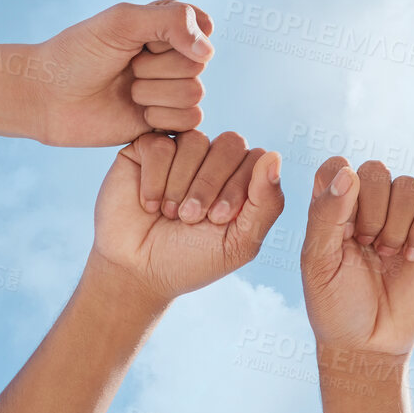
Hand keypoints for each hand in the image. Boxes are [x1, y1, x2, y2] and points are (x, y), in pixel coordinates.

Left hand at [31, 1, 215, 146]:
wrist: (47, 97)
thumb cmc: (77, 54)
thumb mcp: (122, 21)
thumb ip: (172, 20)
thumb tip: (208, 51)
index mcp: (166, 26)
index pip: (201, 28)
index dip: (171, 37)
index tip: (136, 38)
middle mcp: (173, 57)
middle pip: (198, 64)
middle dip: (157, 67)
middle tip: (126, 68)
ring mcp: (170, 90)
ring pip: (195, 92)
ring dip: (155, 93)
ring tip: (127, 92)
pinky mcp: (165, 121)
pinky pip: (192, 121)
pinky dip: (162, 116)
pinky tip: (137, 113)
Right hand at [92, 130, 284, 303]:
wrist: (138, 272)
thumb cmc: (191, 260)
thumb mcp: (240, 243)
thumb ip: (266, 203)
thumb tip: (275, 157)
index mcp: (242, 179)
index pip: (257, 158)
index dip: (239, 187)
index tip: (218, 220)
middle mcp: (214, 159)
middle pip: (231, 143)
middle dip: (211, 184)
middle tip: (191, 218)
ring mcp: (181, 151)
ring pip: (195, 140)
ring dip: (181, 184)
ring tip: (170, 214)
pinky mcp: (147, 149)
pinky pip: (160, 145)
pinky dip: (155, 179)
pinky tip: (150, 204)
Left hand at [301, 157, 413, 357]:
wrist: (371, 345)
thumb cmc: (336, 305)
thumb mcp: (318, 262)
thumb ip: (326, 214)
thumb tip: (348, 172)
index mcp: (334, 208)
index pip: (337, 165)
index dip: (342, 185)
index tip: (342, 225)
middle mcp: (368, 207)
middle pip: (376, 170)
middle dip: (372, 208)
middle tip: (366, 245)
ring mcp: (402, 219)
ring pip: (408, 185)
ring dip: (398, 222)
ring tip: (387, 254)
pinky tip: (412, 258)